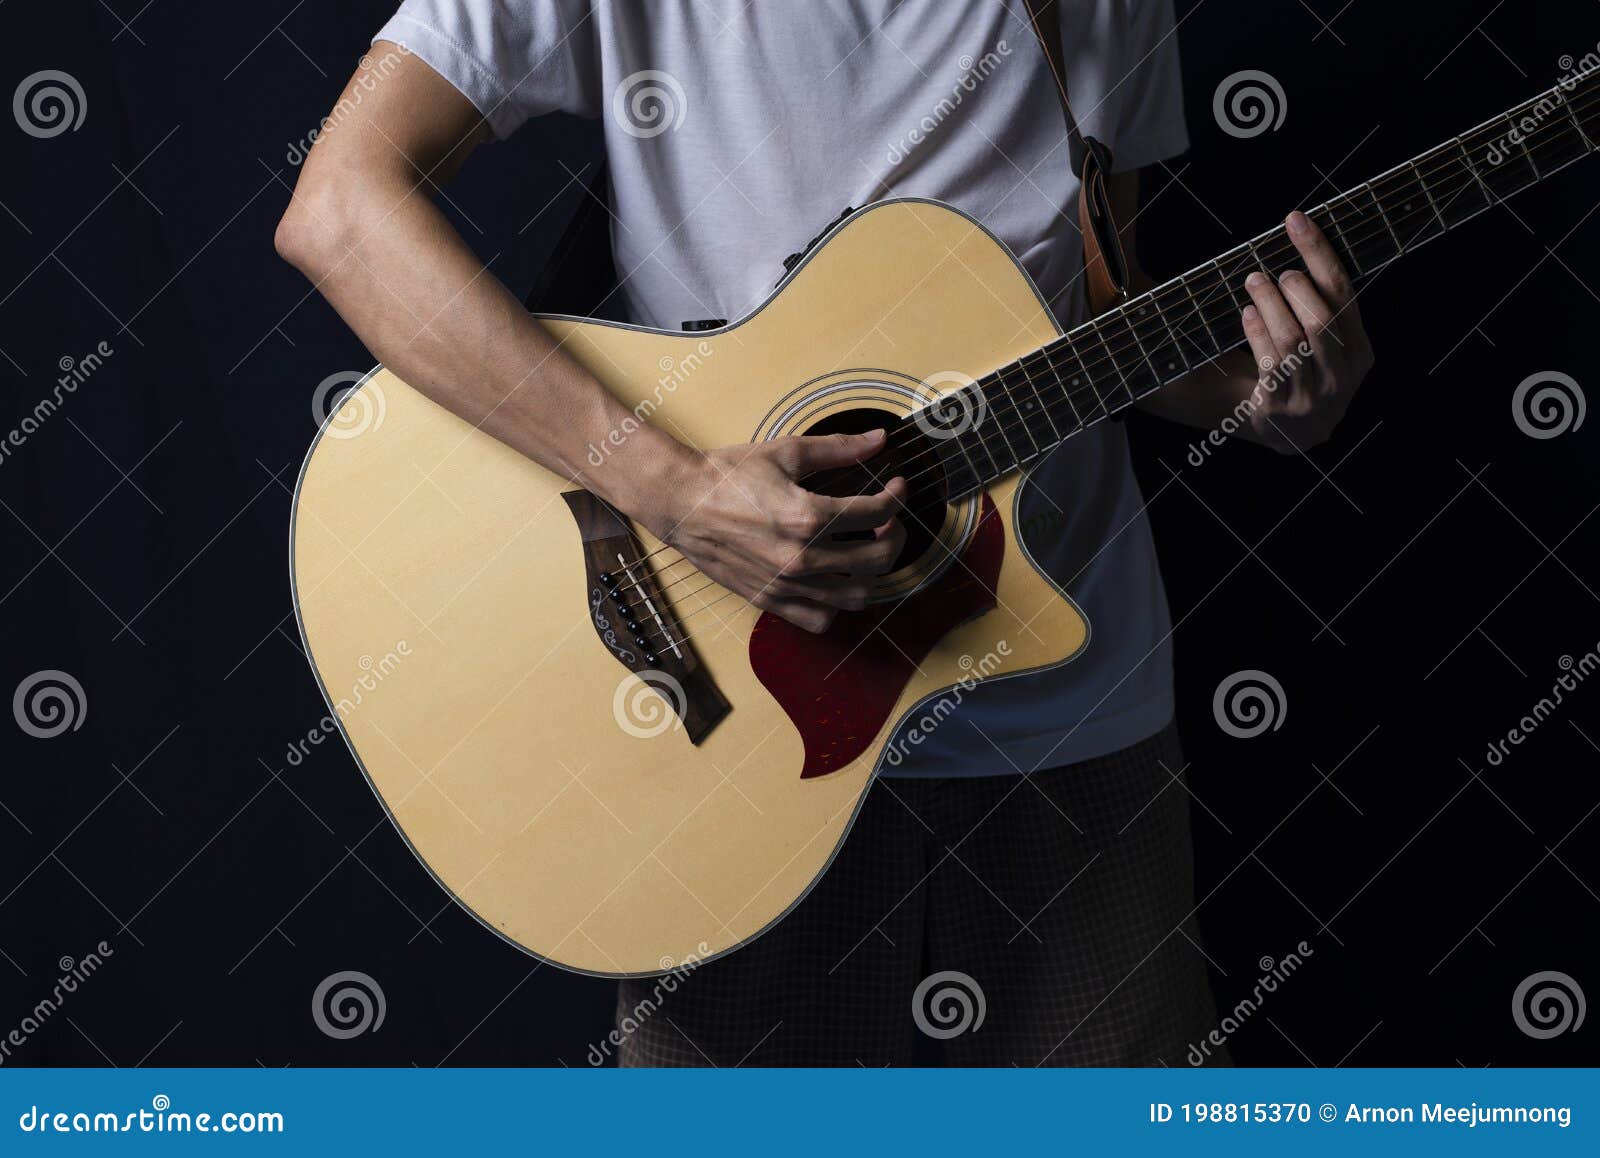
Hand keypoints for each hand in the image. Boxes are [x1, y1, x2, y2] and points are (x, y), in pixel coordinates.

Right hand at [643, 430, 907, 633]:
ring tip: (866, 550)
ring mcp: (785, 584)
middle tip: (889, 521)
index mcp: (806, 516)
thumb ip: (838, 448)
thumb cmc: (727, 475)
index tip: (896, 487)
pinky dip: (838, 604)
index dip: (897, 497)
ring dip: (873, 573)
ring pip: (857, 595)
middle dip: (896, 536)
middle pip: (878, 559)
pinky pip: (821, 619)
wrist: (680, 503)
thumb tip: (879, 440)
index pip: (877, 513)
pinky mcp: (770, 600)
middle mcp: (800, 557)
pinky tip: (835, 579)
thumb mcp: (785, 452)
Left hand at [1239, 210, 1375, 451]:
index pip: (1342, 292)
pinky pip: (1268, 361)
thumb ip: (1324, 306)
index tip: (1295, 220)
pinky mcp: (1279, 408)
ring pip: (1292, 338)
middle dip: (1295, 286)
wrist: (1292, 433)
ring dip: (1269, 302)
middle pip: (1321, 317)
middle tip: (1277, 272)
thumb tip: (1299, 241)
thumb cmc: (1309, 373)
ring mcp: (1312, 396)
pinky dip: (1256, 331)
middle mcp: (1342, 376)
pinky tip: (1247, 313)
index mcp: (1361, 353)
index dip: (1318, 252)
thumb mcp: (1329, 346)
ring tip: (1254, 281)